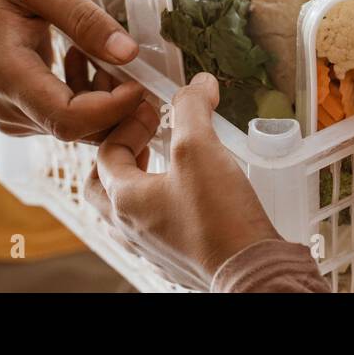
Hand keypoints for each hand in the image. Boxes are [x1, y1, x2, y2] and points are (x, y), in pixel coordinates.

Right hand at [0, 0, 143, 141]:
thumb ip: (84, 18)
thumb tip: (129, 54)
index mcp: (5, 72)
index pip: (68, 118)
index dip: (112, 108)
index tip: (140, 82)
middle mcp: (5, 105)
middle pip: (77, 129)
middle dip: (115, 104)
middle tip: (128, 60)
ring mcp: (12, 115)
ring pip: (77, 128)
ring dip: (104, 96)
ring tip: (98, 49)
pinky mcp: (21, 115)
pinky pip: (68, 119)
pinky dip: (89, 95)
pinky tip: (82, 58)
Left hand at [86, 73, 281, 289]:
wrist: (249, 269)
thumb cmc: (217, 216)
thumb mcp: (201, 148)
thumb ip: (193, 110)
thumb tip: (197, 84)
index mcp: (124, 200)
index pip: (106, 153)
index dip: (128, 124)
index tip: (154, 110)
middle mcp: (129, 227)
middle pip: (104, 186)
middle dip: (121, 155)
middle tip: (146, 137)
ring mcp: (150, 247)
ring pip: (127, 208)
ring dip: (141, 179)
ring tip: (169, 163)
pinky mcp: (175, 257)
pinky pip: (154, 226)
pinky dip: (162, 202)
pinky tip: (190, 194)